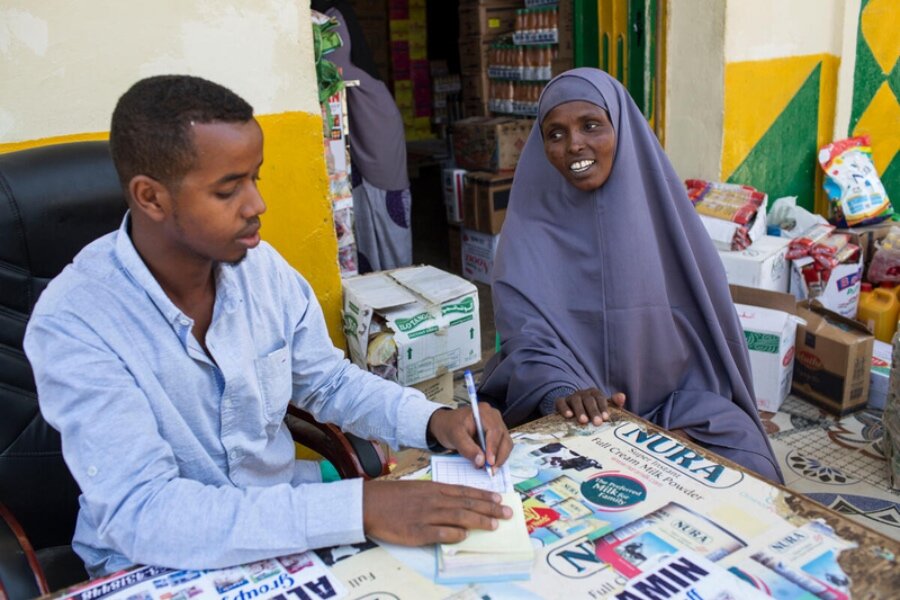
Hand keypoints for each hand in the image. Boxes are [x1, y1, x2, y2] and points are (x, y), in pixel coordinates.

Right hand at [363, 480, 511, 544]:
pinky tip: (465, 536)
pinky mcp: (417, 532)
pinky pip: (440, 533)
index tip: (499, 498)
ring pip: (459, 517)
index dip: (483, 495)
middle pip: (467, 504)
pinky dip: (454, 534)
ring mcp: (426, 516)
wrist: (368, 504)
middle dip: (490, 508)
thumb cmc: (392, 496)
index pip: (464, 491)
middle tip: (507, 513)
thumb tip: (455, 503)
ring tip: (495, 524)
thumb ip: (436, 495)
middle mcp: (434, 500)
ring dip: (479, 521)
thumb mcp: (417, 489)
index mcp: (434, 489)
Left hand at [428, 405, 512, 470]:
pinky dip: (497, 457)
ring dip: (500, 458)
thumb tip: (481, 461)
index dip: (494, 447)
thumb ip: (467, 448)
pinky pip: (502, 447)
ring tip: (489, 469)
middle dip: (499, 456)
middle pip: (504, 437)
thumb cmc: (449, 426)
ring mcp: (497, 425)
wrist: (446, 425)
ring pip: (506, 444)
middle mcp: (493, 417)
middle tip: (491, 470)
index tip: (490, 462)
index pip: (494, 430)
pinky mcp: (496, 435)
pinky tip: (489, 465)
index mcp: (483, 412)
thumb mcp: (454, 436)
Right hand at [556, 388, 625, 424]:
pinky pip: (561, 402)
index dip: (603, 407)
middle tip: (597, 422)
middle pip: (588, 400)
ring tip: (584, 421)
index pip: (600, 398)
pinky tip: (568, 416)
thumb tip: (622, 396)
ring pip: (575, 401)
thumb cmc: (592, 411)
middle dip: (593, 411)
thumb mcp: (603, 407)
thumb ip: (614, 403)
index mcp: (594, 394)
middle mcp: (583, 394)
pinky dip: (564, 408)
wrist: (573, 411)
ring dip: (580, 410)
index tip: (606, 418)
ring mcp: (571, 397)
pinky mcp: (561, 402)